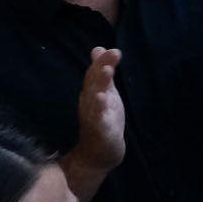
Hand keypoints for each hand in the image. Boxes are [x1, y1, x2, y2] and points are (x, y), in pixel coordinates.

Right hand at [74, 46, 125, 174]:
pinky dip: (100, 110)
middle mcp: (89, 102)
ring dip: (100, 85)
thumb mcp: (105, 91)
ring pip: (94, 99)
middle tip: (112, 53)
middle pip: (93, 83)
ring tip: (107, 71)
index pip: (94, 73)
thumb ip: (102, 71)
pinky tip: (103, 100)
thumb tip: (99, 48)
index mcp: (91, 92)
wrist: (98, 153)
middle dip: (101, 68)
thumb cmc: (102, 118)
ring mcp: (93, 117)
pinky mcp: (99, 131)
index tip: (113, 49)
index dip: (102, 61)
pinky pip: (98, 120)